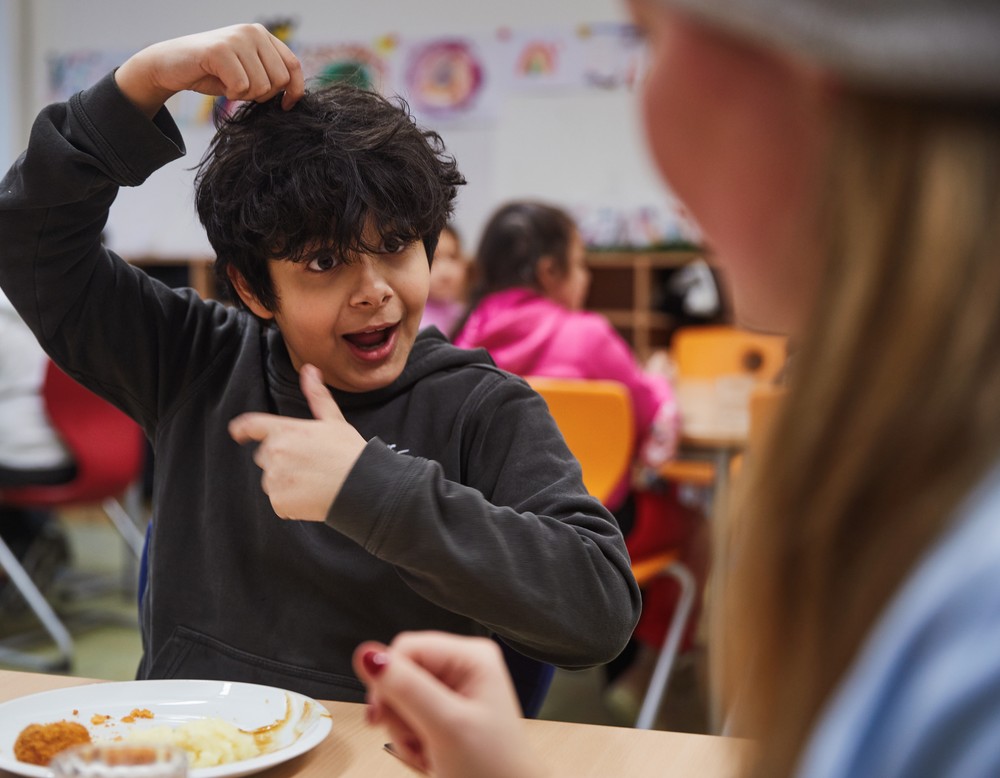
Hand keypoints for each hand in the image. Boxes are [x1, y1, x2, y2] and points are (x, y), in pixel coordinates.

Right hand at [115, 23, 303, 117]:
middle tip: (242, 89)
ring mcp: (237, 38)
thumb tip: (295, 95)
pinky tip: (219, 82)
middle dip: (263, 95)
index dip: (295, 90)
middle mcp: (253, 32)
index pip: (294, 66)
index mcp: (263, 36)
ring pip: (261, 86)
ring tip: (228, 83)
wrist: (171, 65)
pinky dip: (231, 94)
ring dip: (244, 95)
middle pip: (280, 80)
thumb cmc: (212, 72)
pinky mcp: (221, 50)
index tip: (286, 106)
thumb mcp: (248, 72)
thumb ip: (269, 75)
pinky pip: (241, 86)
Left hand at [228, 364, 364, 520]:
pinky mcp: (279, 501)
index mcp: (285, 430)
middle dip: (281, 459)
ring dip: (285, 481)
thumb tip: (310, 370)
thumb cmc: (349, 452)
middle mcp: (275, 453)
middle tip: (308, 463)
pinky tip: (311, 496)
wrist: (360, 486)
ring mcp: (275, 478)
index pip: (252, 425)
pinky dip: (291, 502)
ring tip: (312, 481)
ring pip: (271, 480)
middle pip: (265, 456)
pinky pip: (278, 502)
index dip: (242, 429)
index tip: (238, 433)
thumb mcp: (334, 420)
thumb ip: (317, 396)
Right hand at [353, 632, 546, 777]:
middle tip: (414, 737)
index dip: (387, 679)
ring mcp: (453, 689)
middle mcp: (463, 666)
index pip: (407, 647)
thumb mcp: (447, 726)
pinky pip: (408, 714)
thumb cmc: (493, 769)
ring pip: (400, 696)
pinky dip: (409, 737)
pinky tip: (427, 752)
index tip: (383, 713)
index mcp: (472, 656)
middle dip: (399, 711)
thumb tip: (369, 654)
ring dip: (403, 729)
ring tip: (425, 749)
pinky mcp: (444, 710)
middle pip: (401, 672)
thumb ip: (407, 689)